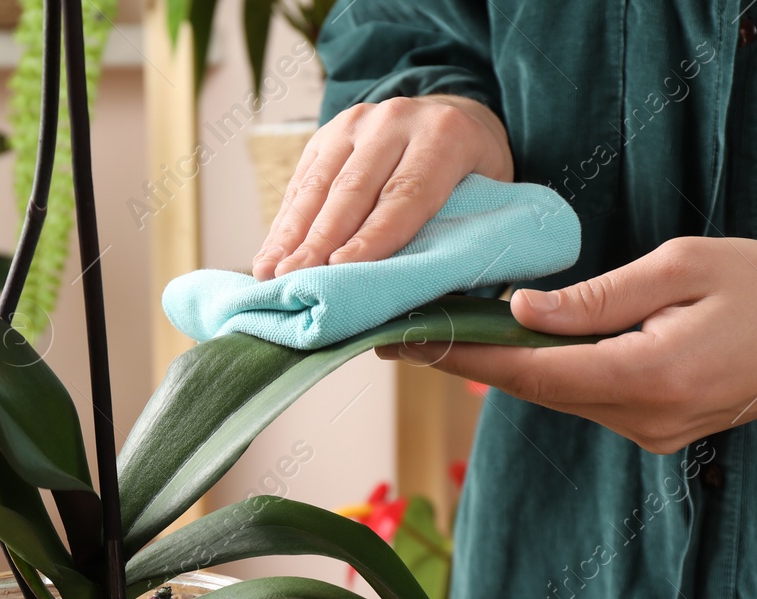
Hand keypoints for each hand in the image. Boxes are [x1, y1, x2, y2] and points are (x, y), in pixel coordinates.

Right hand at [252, 95, 513, 280]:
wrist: (454, 116)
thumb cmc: (474, 182)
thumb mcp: (487, 208)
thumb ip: (458, 255)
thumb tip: (408, 323)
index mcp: (446, 136)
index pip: (406, 194)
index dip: (372, 236)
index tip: (341, 271)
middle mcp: (397, 120)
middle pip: (353, 189)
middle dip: (320, 240)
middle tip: (294, 282)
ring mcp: (357, 122)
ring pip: (319, 185)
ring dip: (291, 235)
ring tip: (269, 275)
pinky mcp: (327, 134)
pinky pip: (302, 183)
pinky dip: (285, 223)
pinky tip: (270, 257)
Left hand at [379, 237, 756, 452]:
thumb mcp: (683, 266)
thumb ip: (596, 296)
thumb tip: (519, 311)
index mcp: (649, 374)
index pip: (529, 371)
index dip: (459, 356)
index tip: (403, 339)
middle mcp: (643, 419)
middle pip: (533, 390)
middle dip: (469, 359)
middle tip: (408, 324)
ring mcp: (651, 434)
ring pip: (557, 396)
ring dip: (507, 365)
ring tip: (448, 328)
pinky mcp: (657, 432)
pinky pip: (587, 399)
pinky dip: (551, 372)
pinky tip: (521, 343)